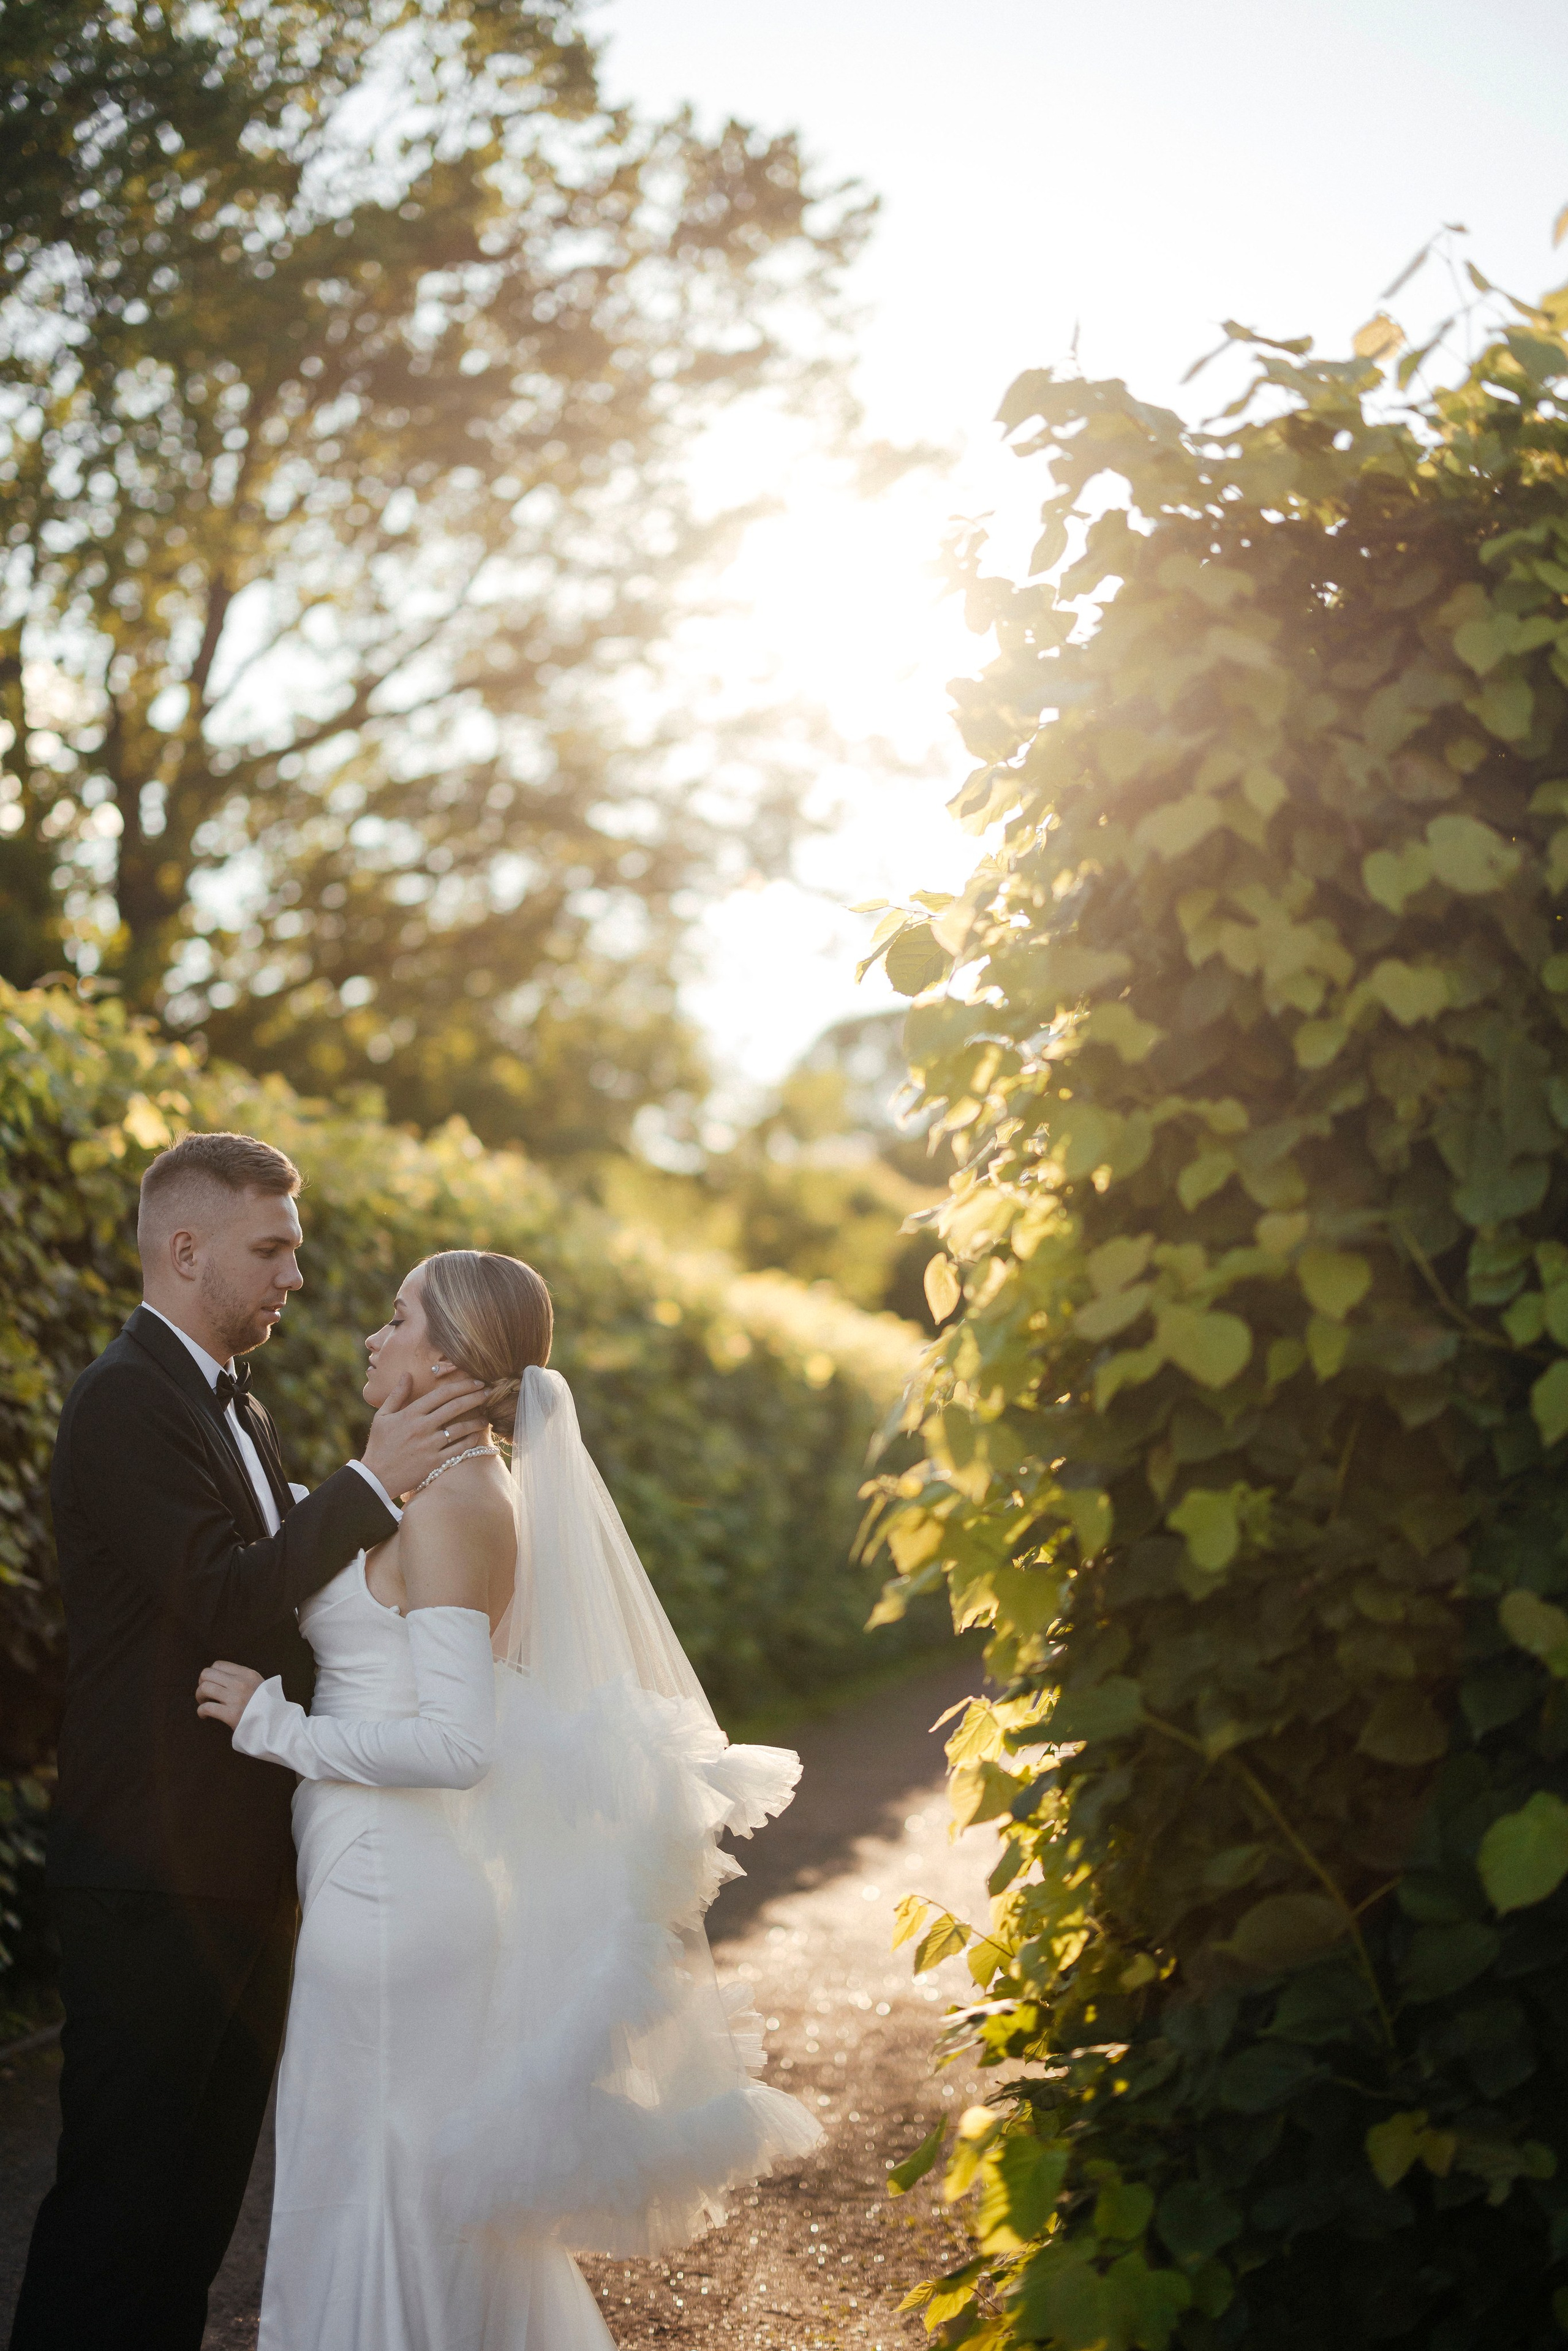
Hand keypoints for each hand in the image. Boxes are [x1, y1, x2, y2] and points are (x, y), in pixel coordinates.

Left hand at [196, 1660, 263, 1729]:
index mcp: (247, 1674)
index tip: (212, 1683)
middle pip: (207, 1674)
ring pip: (204, 1688)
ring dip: (199, 1696)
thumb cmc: (266, 1706)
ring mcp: (235, 1698)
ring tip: (204, 1702)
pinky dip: (201, 1711)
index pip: (218, 1665)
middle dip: (202, 1683)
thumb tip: (222, 1678)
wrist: (276, 1724)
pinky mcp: (230, 1714)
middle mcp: (240, 1683)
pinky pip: (206, 1708)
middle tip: (205, 1693)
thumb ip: (244, 1679)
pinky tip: (204, 1715)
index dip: (211, 1674)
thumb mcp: (260, 1684)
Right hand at [361, 1370, 490, 1500]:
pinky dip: (469, 1442)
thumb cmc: (379, 1445)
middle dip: (475, 1397)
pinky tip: (476, 1436)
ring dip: (476, 1421)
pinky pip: (457, 1450)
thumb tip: (407, 1374)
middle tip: (490, 1392)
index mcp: (410, 1414)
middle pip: (454, 1407)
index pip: (441, 1394)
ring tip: (487, 1418)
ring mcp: (429, 1446)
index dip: (462, 1385)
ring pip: (459, 1429)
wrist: (376, 1477)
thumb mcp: (382, 1417)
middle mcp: (422, 1427)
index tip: (476, 1381)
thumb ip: (397, 1394)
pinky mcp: (434, 1463)